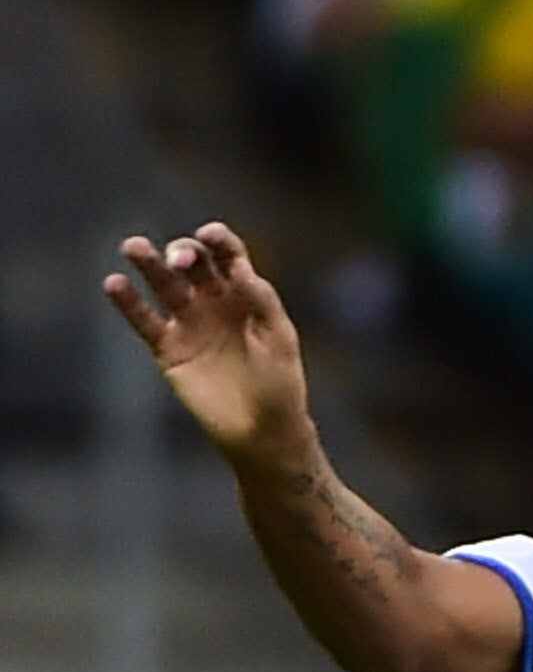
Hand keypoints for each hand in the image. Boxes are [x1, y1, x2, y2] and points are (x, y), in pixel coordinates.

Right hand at [104, 224, 310, 462]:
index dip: (217, 240)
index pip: (226, 254)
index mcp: (243, 293)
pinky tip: (115, 284)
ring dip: (148, 262)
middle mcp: (212, 301)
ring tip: (133, 248)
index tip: (209, 237)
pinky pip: (144, 320)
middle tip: (179, 261)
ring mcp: (188, 323)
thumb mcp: (280, 341)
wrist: (262, 434)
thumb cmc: (280, 387)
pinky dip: (128, 302)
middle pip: (191, 262)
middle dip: (183, 254)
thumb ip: (262, 302)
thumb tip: (241, 269)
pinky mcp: (169, 349)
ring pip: (163, 284)